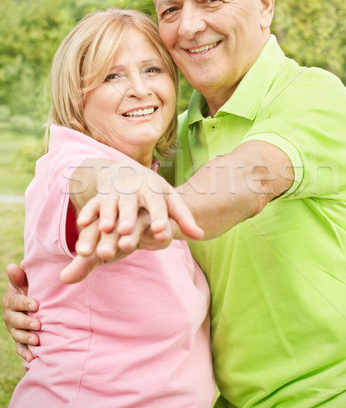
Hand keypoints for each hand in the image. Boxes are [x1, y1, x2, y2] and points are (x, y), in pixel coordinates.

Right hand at [2, 264, 40, 361]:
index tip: (36, 304)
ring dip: (26, 339)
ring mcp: (15, 329)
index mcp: (11, 300)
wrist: (38, 302)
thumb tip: (11, 266)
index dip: (25, 304)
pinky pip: (20, 348)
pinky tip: (32, 358)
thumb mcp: (26, 281)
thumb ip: (19, 277)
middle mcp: (10, 316)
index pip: (15, 302)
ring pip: (17, 335)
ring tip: (37, 340)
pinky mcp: (20, 339)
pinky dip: (25, 353)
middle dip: (26, 323)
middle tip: (39, 324)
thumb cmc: (32, 288)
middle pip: (15, 321)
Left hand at [60, 209, 173, 283]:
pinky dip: (161, 229)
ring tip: (125, 245)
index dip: (87, 240)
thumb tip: (63, 279)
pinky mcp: (160, 219)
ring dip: (131, 233)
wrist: (151, 224)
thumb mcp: (103, 251)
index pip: (92, 230)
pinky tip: (161, 237)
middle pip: (113, 226)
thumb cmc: (121, 238)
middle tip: (103, 253)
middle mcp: (120, 215)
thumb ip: (83, 265)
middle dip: (107, 239)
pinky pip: (161, 224)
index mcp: (102, 221)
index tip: (82, 252)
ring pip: (135, 223)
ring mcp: (141, 216)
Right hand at [61, 164, 202, 283]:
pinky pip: (92, 205)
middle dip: (127, 217)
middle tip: (127, 231)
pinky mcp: (100, 197)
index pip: (157, 205)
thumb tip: (201, 235)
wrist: (127, 171)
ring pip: (109, 205)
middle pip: (130, 204)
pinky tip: (82, 224)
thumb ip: (183, 218)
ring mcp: (115, 193)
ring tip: (104, 229)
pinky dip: (87, 213)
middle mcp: (133, 190)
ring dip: (105, 216)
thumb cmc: (154, 192)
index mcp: (153, 190)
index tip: (160, 231)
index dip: (158, 217)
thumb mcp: (170, 201)